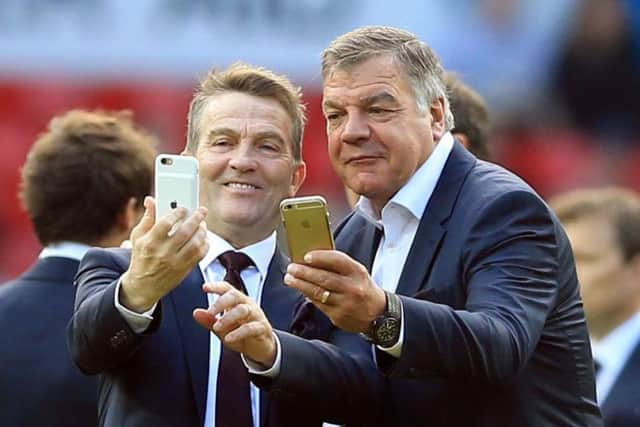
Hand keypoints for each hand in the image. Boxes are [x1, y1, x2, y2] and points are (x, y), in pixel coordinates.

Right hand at [120, 196, 208, 311]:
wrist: (142, 286)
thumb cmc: (141, 258)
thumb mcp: (138, 237)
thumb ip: (147, 218)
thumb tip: (151, 200)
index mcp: (150, 243)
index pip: (166, 223)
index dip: (177, 212)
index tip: (184, 208)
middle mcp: (163, 253)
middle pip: (185, 232)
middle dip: (196, 218)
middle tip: (202, 210)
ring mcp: (175, 263)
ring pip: (195, 244)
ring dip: (202, 231)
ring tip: (203, 224)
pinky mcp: (184, 270)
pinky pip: (200, 255)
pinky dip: (205, 245)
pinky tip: (204, 238)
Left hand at [193, 282, 276, 366]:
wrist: (261, 348)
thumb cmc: (242, 334)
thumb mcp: (222, 328)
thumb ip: (209, 320)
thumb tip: (196, 312)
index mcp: (237, 302)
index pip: (227, 289)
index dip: (217, 286)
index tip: (205, 287)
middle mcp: (247, 305)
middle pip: (235, 296)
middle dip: (221, 302)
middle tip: (210, 312)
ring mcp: (256, 316)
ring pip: (243, 310)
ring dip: (228, 318)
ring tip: (217, 327)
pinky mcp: (262, 328)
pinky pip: (251, 328)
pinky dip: (238, 333)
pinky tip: (228, 338)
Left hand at [284, 250, 385, 332]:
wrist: (378, 314)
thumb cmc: (363, 288)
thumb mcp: (357, 273)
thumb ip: (339, 266)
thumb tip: (313, 259)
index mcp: (357, 272)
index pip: (337, 260)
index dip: (320, 257)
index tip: (306, 256)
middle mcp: (352, 287)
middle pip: (323, 277)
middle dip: (304, 272)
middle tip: (291, 268)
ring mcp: (345, 303)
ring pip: (317, 292)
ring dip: (300, 284)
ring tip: (290, 279)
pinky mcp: (338, 316)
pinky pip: (318, 304)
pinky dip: (308, 296)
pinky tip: (302, 291)